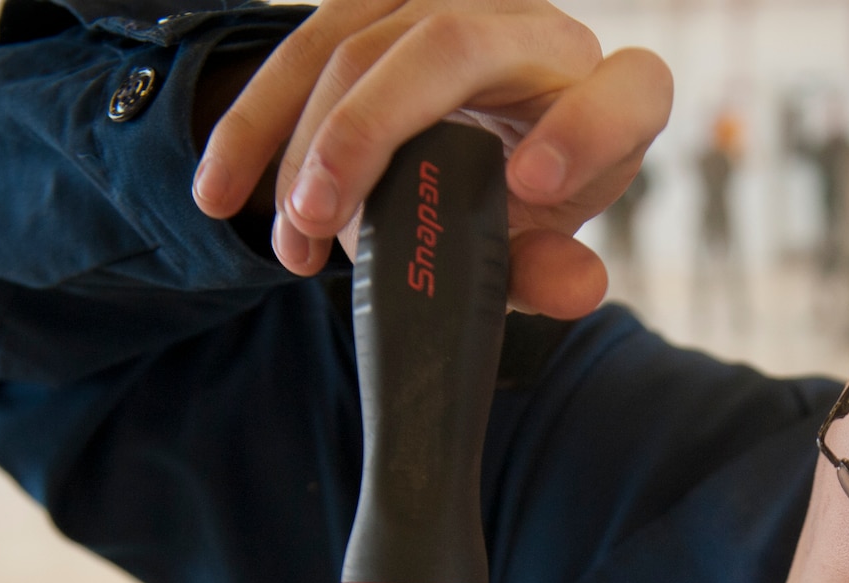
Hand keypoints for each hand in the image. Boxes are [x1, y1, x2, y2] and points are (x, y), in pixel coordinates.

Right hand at [192, 0, 671, 316]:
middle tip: (323, 221)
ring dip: (306, 140)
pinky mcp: (381, 0)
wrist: (471, 138)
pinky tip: (222, 191)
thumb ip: (549, 270)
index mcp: (608, 92)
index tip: (531, 187)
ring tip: (291, 239)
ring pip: (362, 42)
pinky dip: (257, 119)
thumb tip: (577, 289)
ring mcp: (454, 1)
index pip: (626, 93)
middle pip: (450, 46)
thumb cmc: (515, 196)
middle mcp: (537, 28)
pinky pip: (305, 40)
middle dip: (371, 131)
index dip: (584, 132)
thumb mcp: (538, 242)